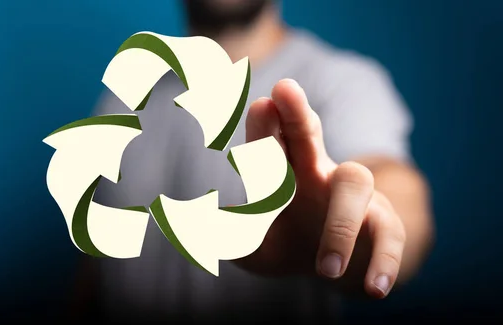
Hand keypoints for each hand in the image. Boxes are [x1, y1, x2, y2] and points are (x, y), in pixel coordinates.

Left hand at [236, 79, 406, 298]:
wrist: (326, 268)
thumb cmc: (283, 244)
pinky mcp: (382, 223)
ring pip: (353, 183)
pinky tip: (375, 288)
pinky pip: (390, 234)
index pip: (270, 142)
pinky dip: (385, 260)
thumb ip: (228, 240)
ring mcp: (352, 195)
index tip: (259, 104)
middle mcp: (317, 173)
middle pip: (307, 136)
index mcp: (281, 173)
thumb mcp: (251, 248)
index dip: (264, 124)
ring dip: (339, 224)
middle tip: (284, 90)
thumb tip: (195, 229)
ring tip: (326, 271)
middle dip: (296, 115)